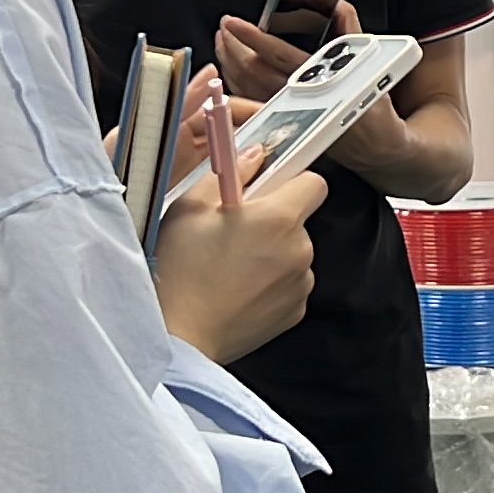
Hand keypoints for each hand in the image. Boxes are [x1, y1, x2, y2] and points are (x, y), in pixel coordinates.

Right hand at [152, 150, 323, 362]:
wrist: (180, 336)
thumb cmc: (180, 271)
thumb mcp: (191, 208)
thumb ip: (231, 172)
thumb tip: (254, 156)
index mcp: (279, 218)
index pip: (314, 183)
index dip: (292, 181)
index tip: (269, 188)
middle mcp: (299, 250)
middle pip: (299, 220)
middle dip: (274, 220)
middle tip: (234, 230)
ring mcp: (300, 284)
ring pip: (294, 253)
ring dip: (272, 253)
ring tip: (230, 266)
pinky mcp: (294, 311)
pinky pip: (289, 284)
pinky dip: (270, 283)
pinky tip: (237, 289)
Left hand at [218, 2, 417, 171]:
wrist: (376, 145)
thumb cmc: (372, 109)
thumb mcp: (373, 65)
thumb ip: (353, 33)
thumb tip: (340, 7)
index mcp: (320, 83)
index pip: (276, 56)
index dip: (251, 37)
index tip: (234, 23)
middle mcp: (299, 100)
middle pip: (251, 72)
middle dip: (232, 48)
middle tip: (224, 27)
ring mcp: (287, 114)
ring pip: (246, 89)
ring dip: (229, 64)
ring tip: (224, 43)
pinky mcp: (283, 123)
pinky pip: (250, 102)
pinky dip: (236, 84)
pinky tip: (232, 71)